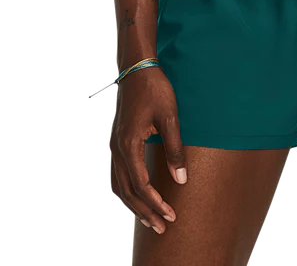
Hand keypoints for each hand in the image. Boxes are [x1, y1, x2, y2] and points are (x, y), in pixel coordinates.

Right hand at [109, 66, 187, 233]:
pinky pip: (118, 174)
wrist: (137, 69)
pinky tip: (138, 197)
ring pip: (119, 185)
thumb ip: (175, 149)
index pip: (141, 184)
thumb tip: (182, 180)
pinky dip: (127, 191)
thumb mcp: (170, 117)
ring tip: (150, 219)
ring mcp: (114, 145)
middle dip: (145, 211)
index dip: (156, 203)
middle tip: (162, 228)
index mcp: (129, 144)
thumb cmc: (156, 90)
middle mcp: (117, 148)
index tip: (172, 215)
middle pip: (128, 190)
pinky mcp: (117, 142)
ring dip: (134, 204)